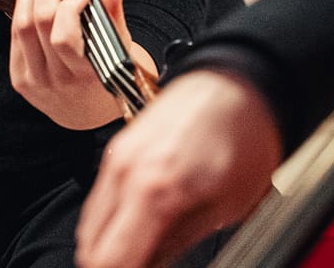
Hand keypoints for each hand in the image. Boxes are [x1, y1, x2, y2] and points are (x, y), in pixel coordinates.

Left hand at [9, 0, 149, 129]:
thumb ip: (114, 22)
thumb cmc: (104, 78)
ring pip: (21, 28)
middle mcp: (56, 81)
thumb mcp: (117, 53)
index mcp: (84, 77)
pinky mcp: (19, 80)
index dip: (69, 8)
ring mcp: (34, 82)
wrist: (85, 114)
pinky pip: (14, 38)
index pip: (63, 38)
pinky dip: (20, 12)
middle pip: (38, 25)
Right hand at [76, 69, 283, 267]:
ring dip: (107, 245)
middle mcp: (126, 171)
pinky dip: (109, 221)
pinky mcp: (118, 148)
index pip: (110, 259)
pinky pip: (99, 198)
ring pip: (89, 223)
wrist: (237, 84)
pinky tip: (137, 227)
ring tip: (140, 253)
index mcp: (154, 190)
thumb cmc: (244, 136)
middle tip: (140, 267)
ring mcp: (117, 157)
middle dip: (111, 265)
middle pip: (89, 245)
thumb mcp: (225, 207)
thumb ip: (177, 244)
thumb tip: (151, 265)